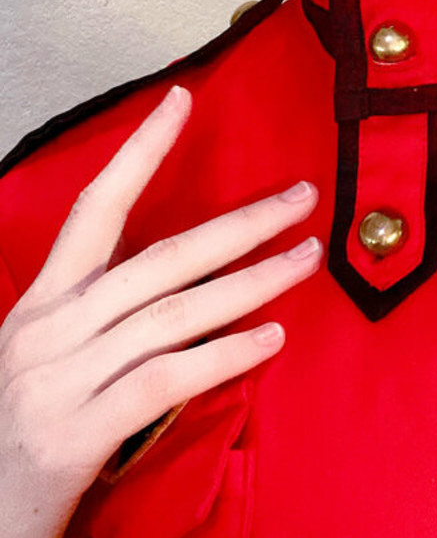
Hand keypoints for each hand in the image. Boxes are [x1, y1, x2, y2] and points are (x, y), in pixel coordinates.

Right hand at [0, 85, 320, 537]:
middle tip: (302, 197)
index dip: (140, 150)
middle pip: (161, 257)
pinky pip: (166, 380)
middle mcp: (52, 327)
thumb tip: (187, 281)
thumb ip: (103, 319)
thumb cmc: (16, 438)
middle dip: (240, 223)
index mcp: (44, 301)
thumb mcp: (48, 360)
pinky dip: (224, 355)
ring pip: (175, 312)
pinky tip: (271, 338)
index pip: (96, 207)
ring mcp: (62, 379)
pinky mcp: (77, 434)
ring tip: (305, 259)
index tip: (182, 99)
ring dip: (252, 282)